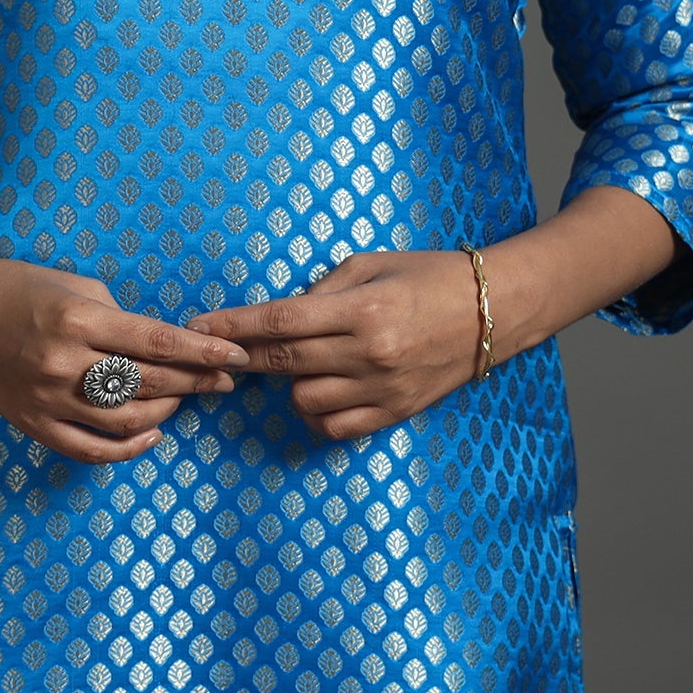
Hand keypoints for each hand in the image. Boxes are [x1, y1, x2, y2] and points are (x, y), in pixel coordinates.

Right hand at [0, 256, 250, 463]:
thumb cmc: (12, 286)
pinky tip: (151, 434)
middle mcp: (64, 364)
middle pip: (149, 383)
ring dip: (168, 411)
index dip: (202, 352)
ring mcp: (47, 400)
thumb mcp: (70, 283)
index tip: (236, 355)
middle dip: (197, 382)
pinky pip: (89, 450)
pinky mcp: (33, 424)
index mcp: (78, 320)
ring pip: (126, 421)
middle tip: (226, 379)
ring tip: (187, 398)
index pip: (156, 343)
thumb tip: (157, 343)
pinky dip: (127, 448)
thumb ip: (116, 314)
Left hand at [185, 248, 487, 441]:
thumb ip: (321, 291)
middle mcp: (369, 353)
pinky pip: (334, 427)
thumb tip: (276, 316)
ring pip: (303, 400)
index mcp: (362, 309)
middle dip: (242, 356)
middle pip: (284, 363)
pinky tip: (318, 389)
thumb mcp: (370, 265)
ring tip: (294, 363)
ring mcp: (382, 389)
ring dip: (287, 383)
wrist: (491, 312)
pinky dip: (316, 412)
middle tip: (216, 351)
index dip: (235, 326)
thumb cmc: (428, 276)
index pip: (281, 321)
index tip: (201, 326)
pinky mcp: (394, 414)